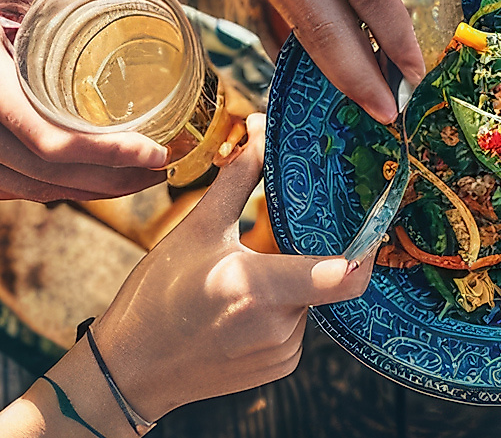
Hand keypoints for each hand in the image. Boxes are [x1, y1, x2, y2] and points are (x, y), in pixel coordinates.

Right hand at [0, 0, 170, 199]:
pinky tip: (78, 181)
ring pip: (26, 190)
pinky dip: (44, 190)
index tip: (152, 152)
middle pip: (45, 173)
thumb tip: (111, 3)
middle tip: (156, 171)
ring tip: (129, 181)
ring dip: (84, 192)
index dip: (108, 154)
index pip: (47, 136)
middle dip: (111, 180)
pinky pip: (0, 193)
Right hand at [87, 113, 371, 419]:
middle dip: (300, 256)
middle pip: (320, 277)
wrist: (130, 368)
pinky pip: (296, 327)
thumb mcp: (196, 230)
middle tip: (268, 244)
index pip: (345, 275)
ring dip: (287, 285)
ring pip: (308, 302)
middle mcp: (278, 327)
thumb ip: (239, 179)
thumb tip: (260, 132)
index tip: (370, 226)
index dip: (366, 251)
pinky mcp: (279, 368)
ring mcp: (281, 353)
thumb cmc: (156, 299)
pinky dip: (278, 313)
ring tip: (238, 282)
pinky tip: (238, 312)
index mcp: (259, 288)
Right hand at [235, 0, 423, 122]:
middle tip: (387, 110)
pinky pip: (291, 8)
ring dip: (338, 65)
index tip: (415, 71)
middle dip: (357, 78)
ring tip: (372, 91)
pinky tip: (346, 54)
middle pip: (322, 29)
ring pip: (301, 26)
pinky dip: (320, 38)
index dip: (394, 38)